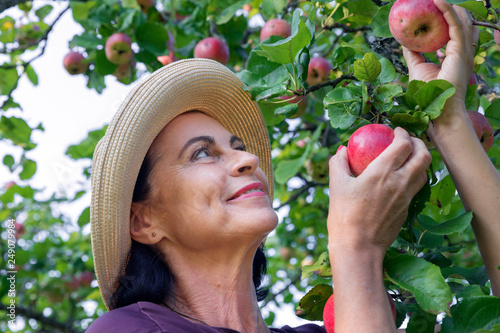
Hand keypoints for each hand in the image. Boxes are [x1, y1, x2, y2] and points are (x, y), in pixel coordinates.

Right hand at [327, 128, 430, 255]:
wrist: (359, 247)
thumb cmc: (344, 216)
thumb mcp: (336, 186)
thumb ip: (338, 164)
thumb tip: (341, 150)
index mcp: (382, 172)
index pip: (403, 144)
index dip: (402, 133)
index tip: (395, 130)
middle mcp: (400, 182)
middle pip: (423, 156)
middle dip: (419, 143)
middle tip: (408, 140)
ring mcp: (406, 197)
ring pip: (424, 172)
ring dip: (420, 160)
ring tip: (408, 158)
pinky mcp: (407, 210)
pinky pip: (416, 188)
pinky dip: (413, 177)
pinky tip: (400, 179)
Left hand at [403, 0, 478, 102]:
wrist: (438, 109)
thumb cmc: (428, 93)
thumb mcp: (417, 67)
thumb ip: (413, 53)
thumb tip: (403, 40)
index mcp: (455, 53)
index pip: (455, 29)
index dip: (447, 16)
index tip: (434, 5)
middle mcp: (462, 50)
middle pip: (462, 21)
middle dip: (450, 8)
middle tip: (433, 0)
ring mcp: (464, 50)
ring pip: (462, 20)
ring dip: (449, 6)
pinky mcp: (461, 51)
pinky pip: (456, 25)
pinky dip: (447, 11)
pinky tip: (437, 1)